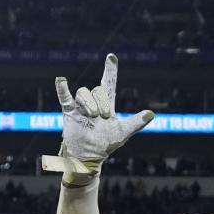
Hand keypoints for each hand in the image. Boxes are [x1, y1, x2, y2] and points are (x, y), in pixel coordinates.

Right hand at [47, 54, 153, 182]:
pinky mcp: (70, 112)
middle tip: (101, 117)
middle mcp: (93, 102)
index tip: (111, 57)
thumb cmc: (107, 144)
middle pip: (96, 90)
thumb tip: (152, 114)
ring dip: (88, 104)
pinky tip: (61, 80)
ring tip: (90, 117)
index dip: (110, 70)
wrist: (89, 156)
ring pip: (83, 93)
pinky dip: (62, 89)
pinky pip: (65, 97)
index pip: (109, 83)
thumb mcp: (123, 133)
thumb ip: (137, 122)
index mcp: (107, 104)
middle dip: (100, 103)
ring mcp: (81, 106)